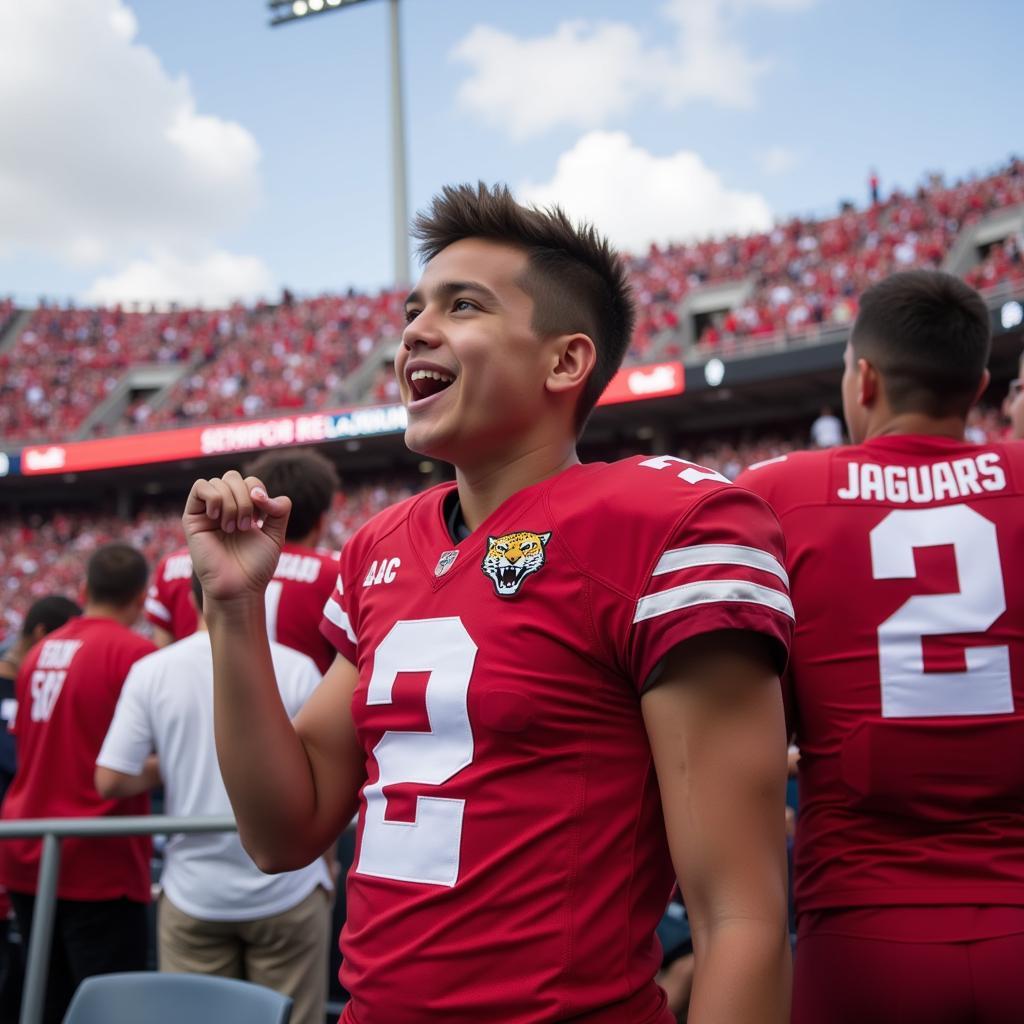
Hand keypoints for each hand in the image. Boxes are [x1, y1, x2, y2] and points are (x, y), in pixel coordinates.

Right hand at [183, 470, 291, 602]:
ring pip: (219, 481)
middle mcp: (225, 507)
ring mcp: (208, 511)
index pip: (250, 481)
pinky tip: (218, 517)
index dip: (259, 493)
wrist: (239, 587)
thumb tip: (259, 493)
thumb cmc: (256, 565)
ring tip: (232, 528)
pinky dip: (214, 497)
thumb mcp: (276, 534)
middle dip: (245, 497)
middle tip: (245, 525)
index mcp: (244, 509)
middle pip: (233, 477)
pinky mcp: (192, 518)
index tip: (260, 518)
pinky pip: (200, 487)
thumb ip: (279, 509)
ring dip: (232, 502)